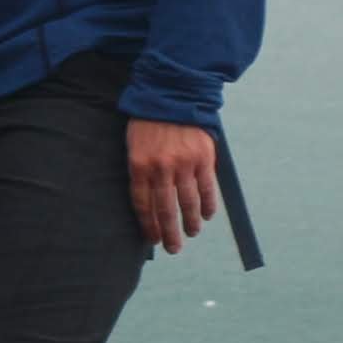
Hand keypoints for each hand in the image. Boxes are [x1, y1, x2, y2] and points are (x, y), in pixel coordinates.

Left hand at [126, 117, 220, 254]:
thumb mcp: (134, 144)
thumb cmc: (148, 121)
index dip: (148, 225)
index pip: (142, 204)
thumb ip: (141, 172)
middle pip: (165, 209)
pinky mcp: (203, 158)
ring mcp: (184, 163)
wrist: (171, 94)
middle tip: (173, 248)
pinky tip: (207, 216)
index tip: (152, 239)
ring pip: (188, 203)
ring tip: (191, 233)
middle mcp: (161, 168)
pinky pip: (207, 189)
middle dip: (169, 233)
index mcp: (139, 165)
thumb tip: (147, 203)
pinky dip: (208, 205)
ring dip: (191, 223)